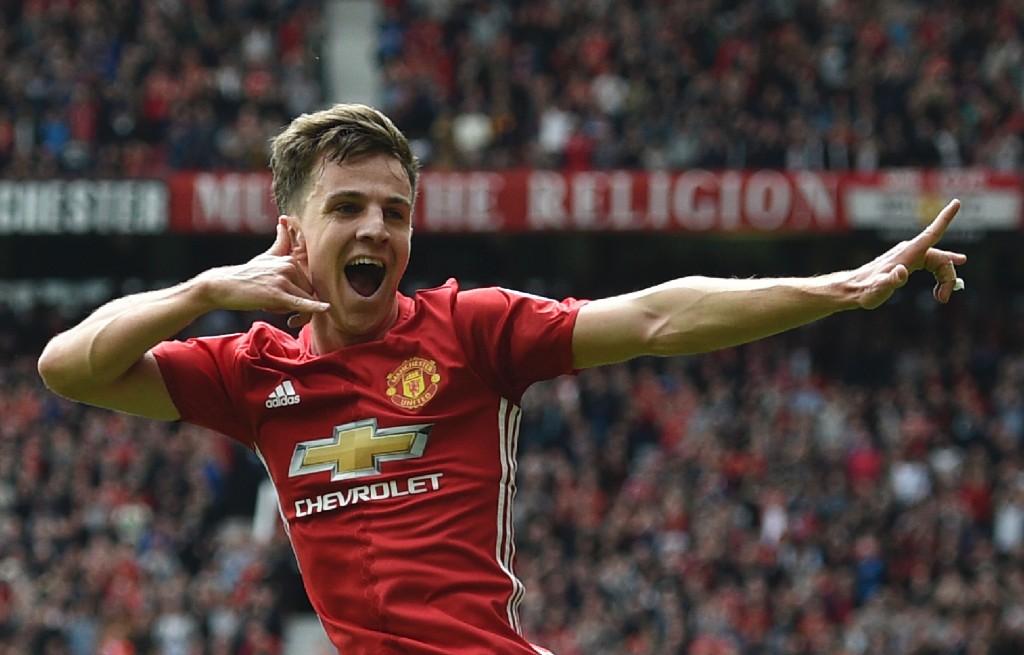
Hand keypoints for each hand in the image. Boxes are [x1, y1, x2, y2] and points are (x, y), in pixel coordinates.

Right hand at [195, 221, 329, 323]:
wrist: (222, 285)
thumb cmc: (245, 275)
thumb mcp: (265, 257)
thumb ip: (280, 243)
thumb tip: (283, 222)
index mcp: (290, 260)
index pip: (307, 284)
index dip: (298, 296)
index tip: (283, 302)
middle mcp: (289, 267)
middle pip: (308, 294)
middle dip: (296, 306)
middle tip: (274, 306)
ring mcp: (283, 280)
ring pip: (303, 303)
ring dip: (292, 313)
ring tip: (270, 307)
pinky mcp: (277, 294)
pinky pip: (301, 303)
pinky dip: (314, 308)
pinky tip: (326, 308)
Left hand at [852, 198, 966, 308]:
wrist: (852, 289)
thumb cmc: (865, 290)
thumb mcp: (878, 289)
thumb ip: (891, 280)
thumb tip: (902, 271)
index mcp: (907, 254)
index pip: (931, 234)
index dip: (945, 219)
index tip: (957, 202)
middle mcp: (910, 251)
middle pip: (941, 258)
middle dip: (947, 277)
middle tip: (943, 299)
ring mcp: (909, 255)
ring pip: (937, 263)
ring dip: (943, 280)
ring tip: (940, 297)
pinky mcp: (907, 262)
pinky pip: (931, 265)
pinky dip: (939, 276)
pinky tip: (943, 284)